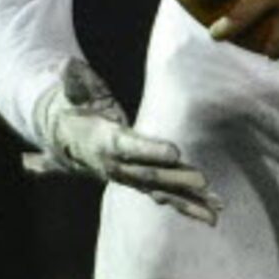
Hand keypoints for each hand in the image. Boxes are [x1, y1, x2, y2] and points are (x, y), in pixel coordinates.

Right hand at [24, 59, 220, 223]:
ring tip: (214, 212)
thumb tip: (67, 64)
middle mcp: (116, 166)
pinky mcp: (141, 184)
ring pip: (161, 193)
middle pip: (149, 175)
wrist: (64, 138)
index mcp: (103, 142)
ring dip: (188, 202)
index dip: (151, 150)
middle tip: (203, 181)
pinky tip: (212, 214)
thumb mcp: (73, 91)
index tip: (175, 151)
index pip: (129, 147)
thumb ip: (75, 81)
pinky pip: (165, 197)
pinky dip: (188, 206)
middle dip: (177, 179)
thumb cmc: (75, 109)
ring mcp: (130, 178)